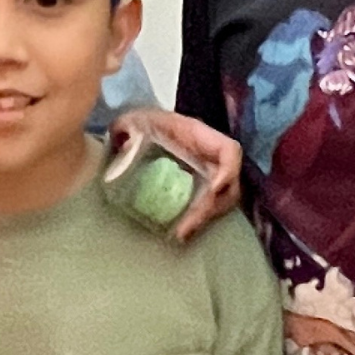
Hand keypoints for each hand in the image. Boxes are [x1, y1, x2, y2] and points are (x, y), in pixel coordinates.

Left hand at [108, 108, 241, 241]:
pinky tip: (178, 233)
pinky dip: (196, 222)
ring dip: (204, 220)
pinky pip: (207, 208)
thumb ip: (127, 127)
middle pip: (229, 186)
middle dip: (211, 209)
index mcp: (199, 136)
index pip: (229, 152)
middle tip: (186, 227)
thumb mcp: (134, 120)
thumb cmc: (145, 123)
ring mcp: (209, 176)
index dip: (228, 171)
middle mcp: (211, 158)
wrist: (144, 129)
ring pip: (221, 202)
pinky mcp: (199, 191)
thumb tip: (125, 141)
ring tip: (180, 234)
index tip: (213, 190)